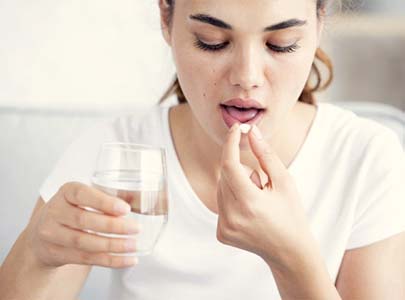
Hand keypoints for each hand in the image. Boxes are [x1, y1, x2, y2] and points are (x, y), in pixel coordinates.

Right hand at [25, 182, 140, 268]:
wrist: (43, 233)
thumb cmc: (74, 210)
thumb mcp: (85, 198)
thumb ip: (107, 198)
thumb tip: (137, 201)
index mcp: (66, 192)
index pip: (82, 194)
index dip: (104, 202)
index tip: (125, 209)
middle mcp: (54, 211)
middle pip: (84, 220)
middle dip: (113, 226)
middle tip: (136, 228)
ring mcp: (52, 234)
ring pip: (84, 242)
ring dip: (113, 245)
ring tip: (133, 245)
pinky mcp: (56, 254)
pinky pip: (86, 259)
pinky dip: (110, 260)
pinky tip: (127, 260)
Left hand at [216, 123, 312, 264]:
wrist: (289, 252)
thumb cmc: (291, 214)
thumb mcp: (284, 182)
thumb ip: (266, 155)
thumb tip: (251, 132)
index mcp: (249, 203)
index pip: (229, 165)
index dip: (230, 143)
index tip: (236, 129)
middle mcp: (232, 217)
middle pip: (224, 175)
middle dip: (240, 170)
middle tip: (261, 184)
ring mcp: (224, 227)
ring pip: (221, 188)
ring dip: (236, 185)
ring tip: (257, 201)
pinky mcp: (221, 233)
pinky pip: (221, 204)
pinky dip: (233, 200)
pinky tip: (250, 212)